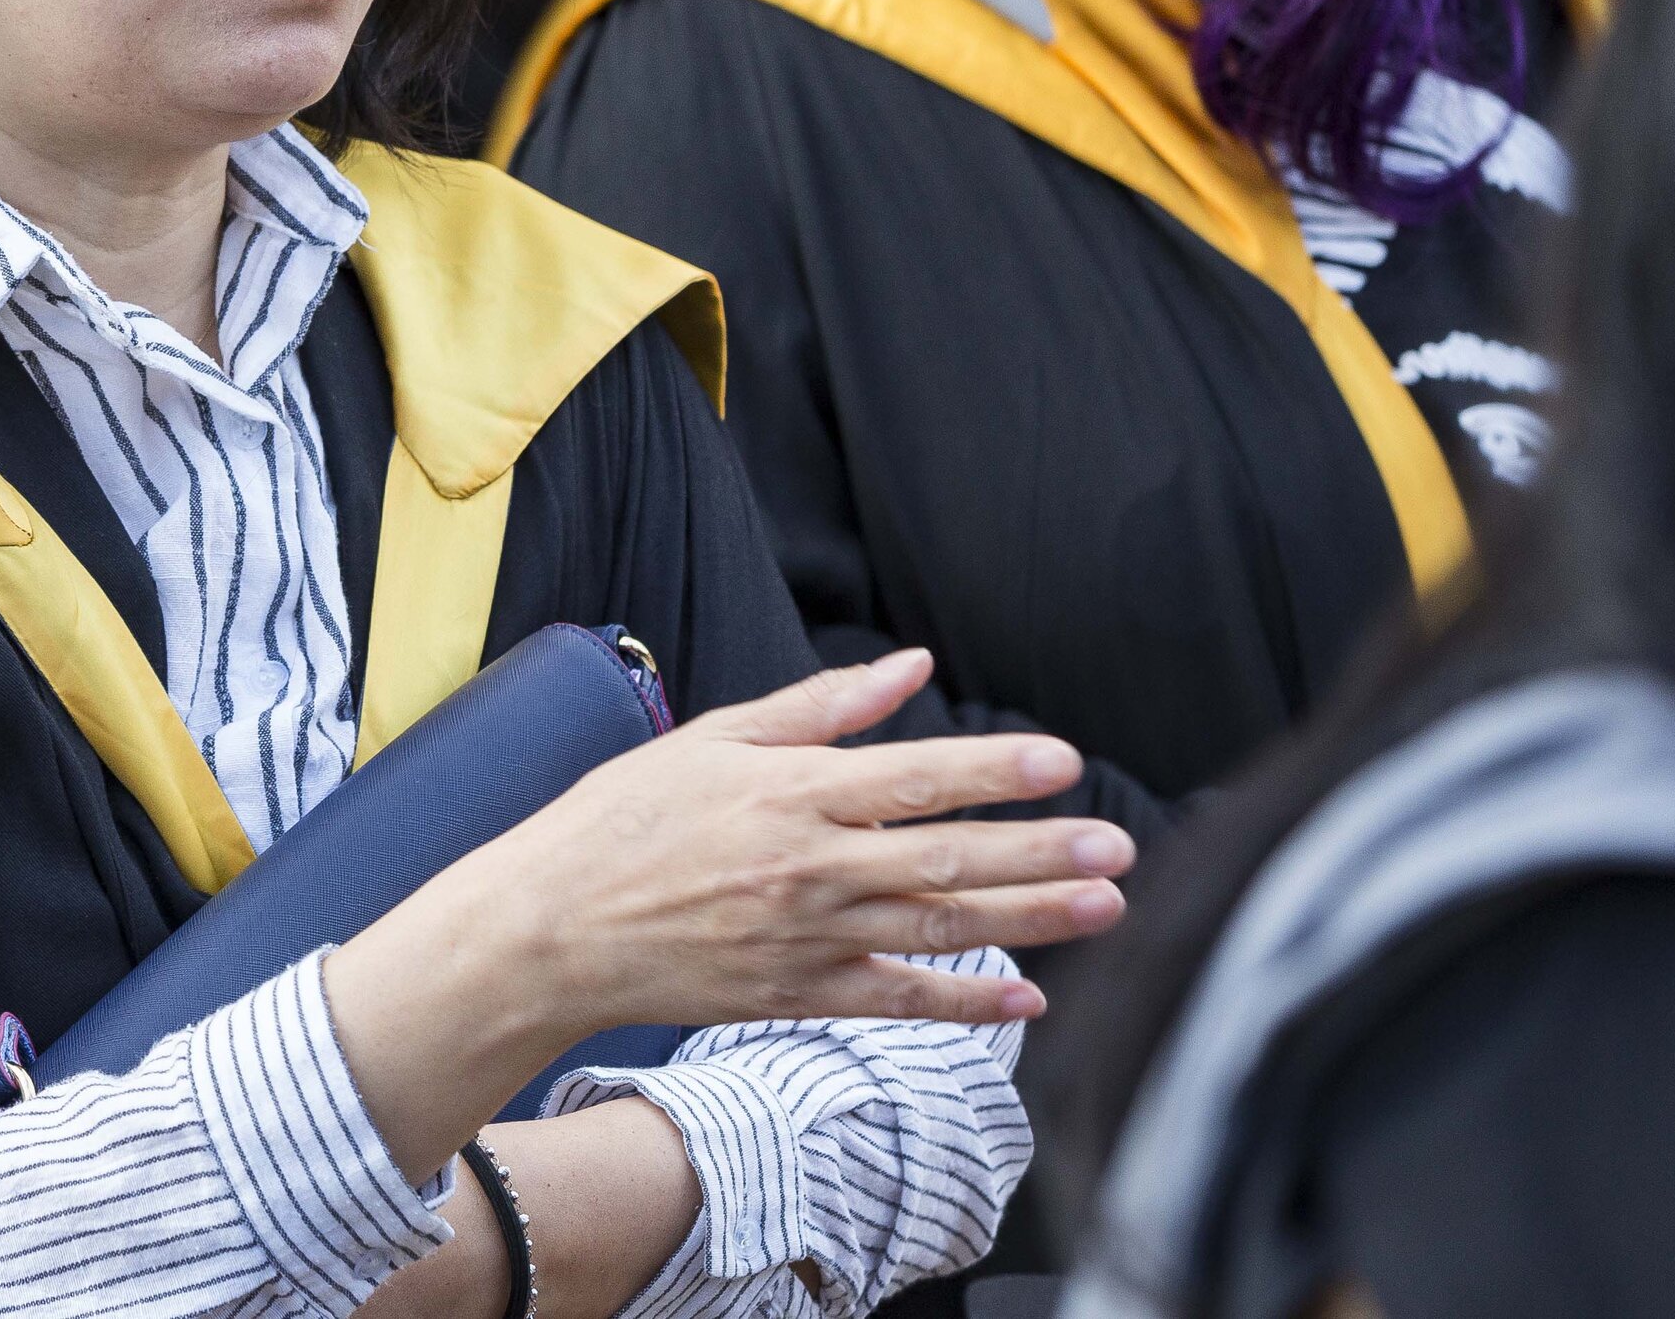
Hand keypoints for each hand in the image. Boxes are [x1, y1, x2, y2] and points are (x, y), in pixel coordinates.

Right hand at [326, 649, 1126, 1179]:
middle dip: (1044, 854)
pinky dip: (966, 1004)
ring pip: (941, 930)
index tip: (1063, 762)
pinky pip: (898, 1000)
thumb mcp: (712, 740)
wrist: (552, 929)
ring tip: (1107, 908)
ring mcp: (808, 940)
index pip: (914, 779)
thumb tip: (910, 670)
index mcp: (789, 795)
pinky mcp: (797, 995)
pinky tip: (1028, 1000)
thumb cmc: (622, 822)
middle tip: (1122, 848)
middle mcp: (810, 869)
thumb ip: (818, 710)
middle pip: (948, 860)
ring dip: (1032, 921)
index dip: (994, 771)